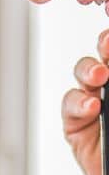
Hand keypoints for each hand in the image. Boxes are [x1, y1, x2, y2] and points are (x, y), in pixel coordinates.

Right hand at [63, 30, 108, 174]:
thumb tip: (104, 81)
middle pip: (104, 54)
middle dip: (105, 46)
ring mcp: (97, 107)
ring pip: (84, 76)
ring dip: (89, 70)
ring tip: (100, 76)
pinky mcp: (79, 128)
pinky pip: (70, 107)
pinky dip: (77, 103)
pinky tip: (91, 107)